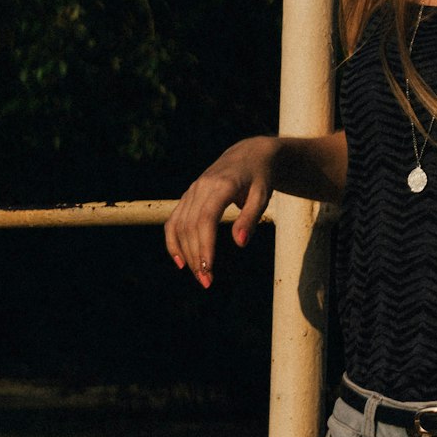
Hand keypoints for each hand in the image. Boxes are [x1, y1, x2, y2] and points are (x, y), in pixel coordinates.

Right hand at [164, 136, 277, 287]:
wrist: (250, 154)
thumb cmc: (260, 177)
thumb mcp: (263, 195)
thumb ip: (250, 218)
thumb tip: (239, 243)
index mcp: (221, 185)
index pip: (206, 219)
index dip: (204, 246)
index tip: (208, 269)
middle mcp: (202, 187)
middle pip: (191, 227)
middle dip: (196, 256)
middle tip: (207, 281)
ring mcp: (192, 190)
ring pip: (179, 226)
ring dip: (185, 253)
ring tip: (199, 275)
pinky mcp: (188, 195)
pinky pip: (174, 220)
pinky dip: (173, 241)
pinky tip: (180, 262)